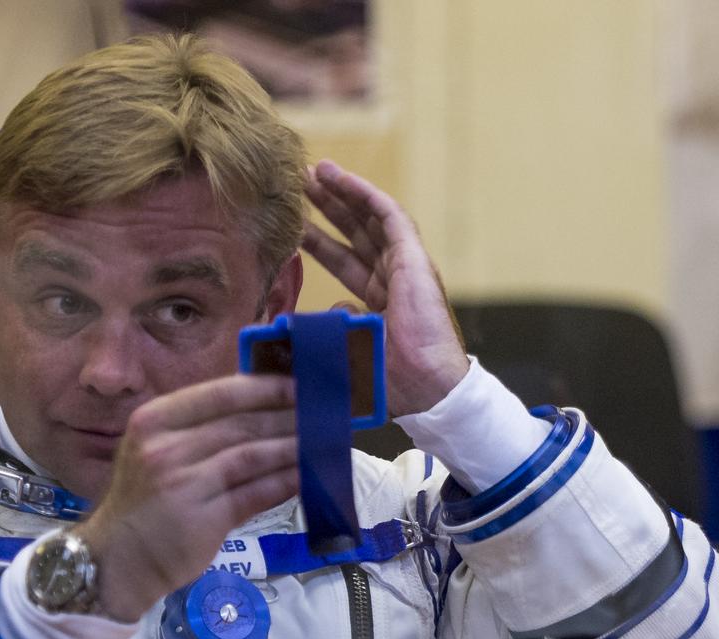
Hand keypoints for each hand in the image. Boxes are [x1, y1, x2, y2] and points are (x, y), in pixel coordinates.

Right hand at [79, 374, 298, 621]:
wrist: (116, 560)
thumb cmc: (142, 503)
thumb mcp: (154, 452)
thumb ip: (196, 430)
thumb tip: (259, 409)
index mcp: (153, 420)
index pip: (219, 394)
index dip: (264, 387)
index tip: (297, 383)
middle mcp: (166, 448)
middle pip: (240, 424)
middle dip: (286, 416)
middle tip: (320, 411)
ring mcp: (184, 484)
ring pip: (252, 456)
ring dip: (291, 447)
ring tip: (320, 440)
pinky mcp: (203, 520)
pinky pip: (255, 493)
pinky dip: (284, 482)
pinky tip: (304, 476)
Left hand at [303, 159, 469, 416]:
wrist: (424, 387)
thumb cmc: (389, 383)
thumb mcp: (346, 352)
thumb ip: (329, 330)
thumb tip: (311, 315)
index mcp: (378, 304)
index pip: (345, 263)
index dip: (319, 243)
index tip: (293, 227)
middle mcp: (393, 281)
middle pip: (355, 235)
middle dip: (327, 211)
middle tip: (299, 187)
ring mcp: (406, 268)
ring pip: (369, 219)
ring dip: (342, 194)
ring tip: (313, 172)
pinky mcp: (415, 259)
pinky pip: (388, 216)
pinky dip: (364, 194)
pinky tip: (339, 177)